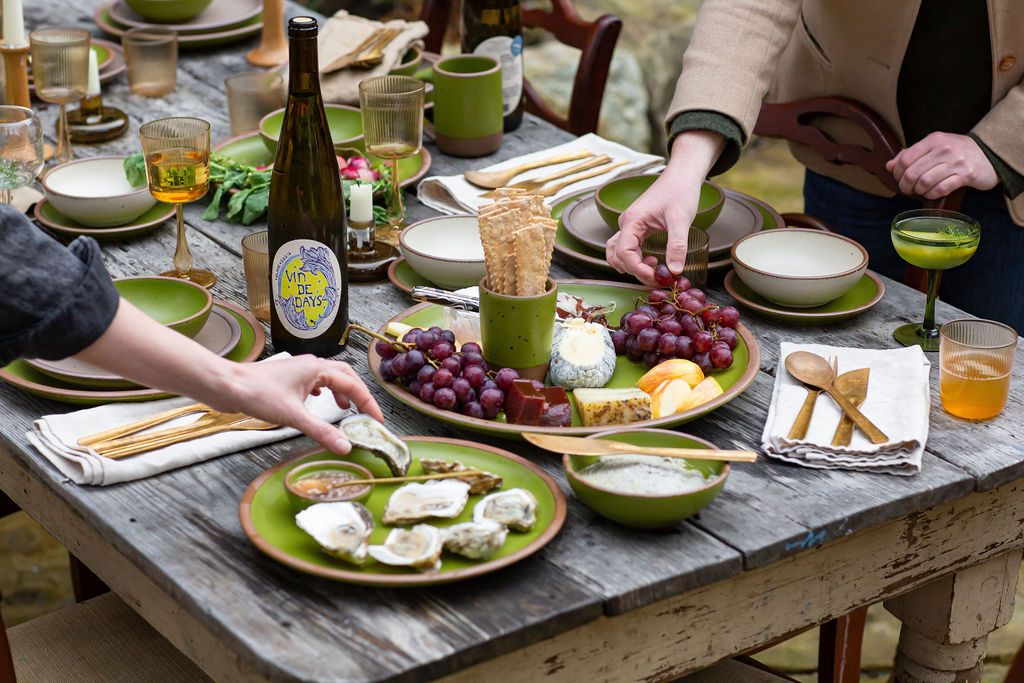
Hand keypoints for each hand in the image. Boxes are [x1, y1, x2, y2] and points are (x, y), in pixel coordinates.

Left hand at [212, 356, 383, 454]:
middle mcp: (311, 365)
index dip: (368, 403)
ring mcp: (299, 371)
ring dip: (342, 392)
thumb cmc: (257, 394)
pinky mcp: (288, 378)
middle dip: (358, 395)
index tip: (378, 421)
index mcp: (317, 369)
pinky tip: (320, 402)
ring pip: (330, 378)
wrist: (226, 385)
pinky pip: (315, 381)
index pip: (353, 384)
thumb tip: (345, 447)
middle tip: (366, 414)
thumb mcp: (293, 416)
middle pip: (345, 376)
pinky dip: (325, 392)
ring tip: (345, 409)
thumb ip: (321, 432)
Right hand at [606, 130, 723, 284]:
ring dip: (633, 267)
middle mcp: (626, 224)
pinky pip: (628, 248)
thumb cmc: (680, 192)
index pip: (624, 253)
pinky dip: (636, 260)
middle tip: (658, 279)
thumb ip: (677, 245)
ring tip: (654, 270)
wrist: (682, 176)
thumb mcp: (681, 219)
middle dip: (636, 271)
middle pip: (619, 256)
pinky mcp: (637, 228)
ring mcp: (630, 226)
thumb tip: (675, 271)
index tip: (655, 277)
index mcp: (632, 221)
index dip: (638, 269)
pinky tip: (653, 262)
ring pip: (619, 253)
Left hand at [886, 132, 998, 199]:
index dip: (897, 173)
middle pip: (912, 173)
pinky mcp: (967, 175)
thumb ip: (911, 155)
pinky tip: (932, 193)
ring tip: (921, 191)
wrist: (990, 155)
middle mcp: (945, 148)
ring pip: (924, 182)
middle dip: (905, 186)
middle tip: (908, 189)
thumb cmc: (957, 153)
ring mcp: (957, 161)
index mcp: (934, 139)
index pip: (904, 159)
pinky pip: (940, 189)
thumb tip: (889, 166)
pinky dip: (932, 194)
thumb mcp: (934, 147)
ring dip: (919, 191)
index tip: (899, 179)